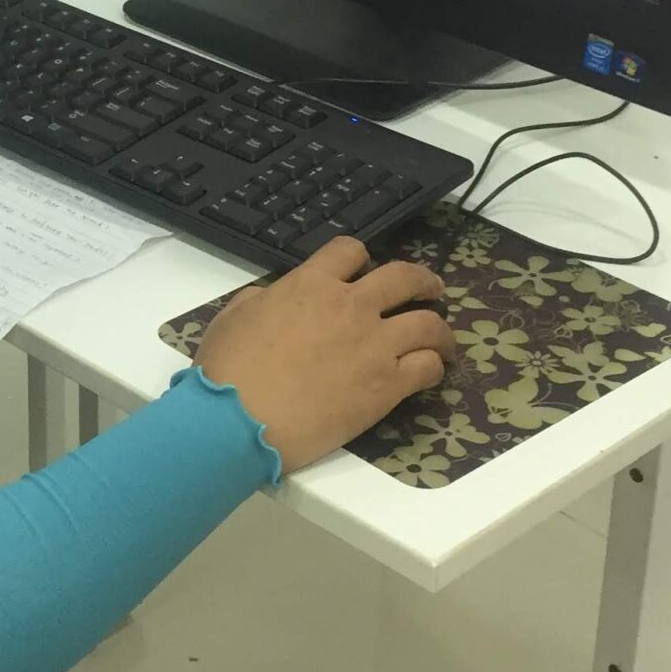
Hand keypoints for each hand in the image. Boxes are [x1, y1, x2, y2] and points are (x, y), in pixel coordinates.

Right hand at [195, 237, 455, 476]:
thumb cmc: (228, 370)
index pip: (349, 251)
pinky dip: (434, 367)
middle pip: (404, 277)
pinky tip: (430, 373)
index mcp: (311, 284)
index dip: (360, 258)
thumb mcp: (234, 317)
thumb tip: (274, 298)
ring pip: (429, 324)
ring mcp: (375, 345)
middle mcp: (351, 306)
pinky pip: (427, 367)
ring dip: (440, 329)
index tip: (365, 271)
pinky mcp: (388, 385)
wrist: (241, 420)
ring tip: (442, 340)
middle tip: (430, 290)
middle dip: (422, 280)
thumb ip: (262, 299)